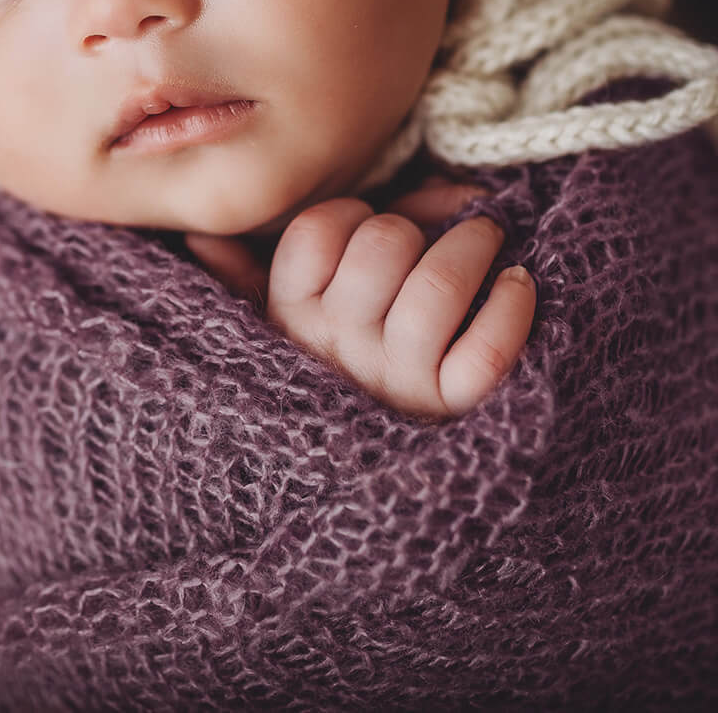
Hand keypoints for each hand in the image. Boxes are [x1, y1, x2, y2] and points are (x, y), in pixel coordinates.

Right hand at [186, 177, 534, 420]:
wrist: (370, 502)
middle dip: (419, 224)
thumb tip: (199, 236)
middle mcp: (340, 346)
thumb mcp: (273, 338)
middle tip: (448, 226)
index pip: (317, 231)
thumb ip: (242, 282)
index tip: (373, 223)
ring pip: (437, 286)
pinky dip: (512, 307)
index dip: (354, 214)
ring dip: (473, 248)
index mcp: (293, 317)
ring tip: (487, 243)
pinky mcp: (455, 405)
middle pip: (382, 246)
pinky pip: (488, 347)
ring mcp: (398, 377)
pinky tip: (518, 286)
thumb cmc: (328, 385)